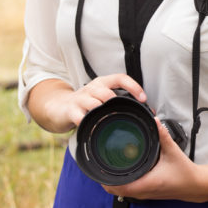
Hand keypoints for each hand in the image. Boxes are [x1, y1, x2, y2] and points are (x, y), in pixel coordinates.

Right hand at [29, 74, 146, 133]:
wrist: (59, 107)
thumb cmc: (86, 103)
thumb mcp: (102, 98)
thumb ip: (120, 102)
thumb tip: (148, 112)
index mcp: (103, 83)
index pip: (120, 78)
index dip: (133, 86)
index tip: (143, 98)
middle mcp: (92, 88)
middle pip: (106, 91)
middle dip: (116, 102)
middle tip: (126, 114)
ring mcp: (81, 99)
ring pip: (94, 103)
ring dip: (102, 111)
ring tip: (110, 120)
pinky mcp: (71, 111)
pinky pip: (80, 117)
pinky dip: (87, 123)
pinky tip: (94, 130)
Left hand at [101, 117, 203, 201]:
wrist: (195, 186)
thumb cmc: (184, 172)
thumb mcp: (173, 151)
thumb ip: (163, 135)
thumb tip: (154, 120)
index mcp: (146, 183)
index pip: (118, 186)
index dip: (105, 179)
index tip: (98, 167)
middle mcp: (143, 191)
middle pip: (115, 190)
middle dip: (104, 178)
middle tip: (99, 163)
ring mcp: (144, 194)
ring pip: (121, 191)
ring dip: (112, 181)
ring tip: (106, 166)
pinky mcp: (147, 192)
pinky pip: (128, 189)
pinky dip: (121, 182)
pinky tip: (120, 171)